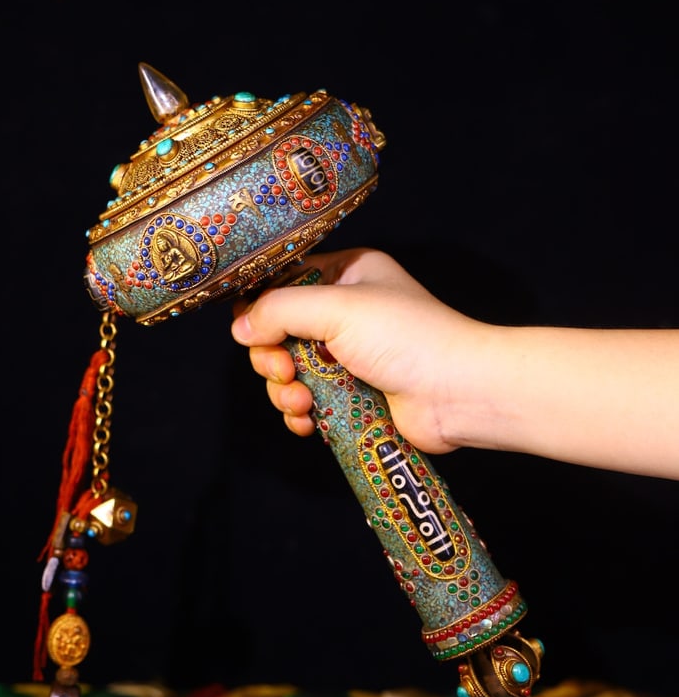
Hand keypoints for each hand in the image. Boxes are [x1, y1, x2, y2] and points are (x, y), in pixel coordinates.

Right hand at [230, 247, 478, 452]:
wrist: (458, 393)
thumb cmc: (408, 338)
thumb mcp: (337, 308)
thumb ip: (279, 310)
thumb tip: (239, 328)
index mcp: (346, 274)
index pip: (283, 283)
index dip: (261, 309)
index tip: (253, 332)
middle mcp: (346, 312)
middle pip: (278, 333)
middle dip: (272, 358)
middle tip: (285, 372)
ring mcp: (349, 356)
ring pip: (289, 373)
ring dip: (284, 392)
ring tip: (301, 403)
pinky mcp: (352, 395)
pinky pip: (308, 403)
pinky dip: (300, 415)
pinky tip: (307, 422)